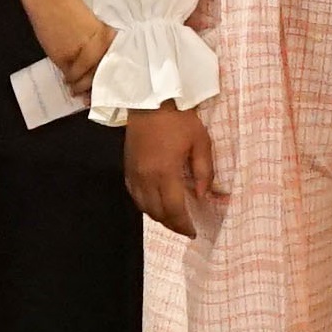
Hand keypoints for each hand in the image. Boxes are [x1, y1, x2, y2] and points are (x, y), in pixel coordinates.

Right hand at [11, 0, 113, 88]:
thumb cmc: (68, 2)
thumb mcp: (90, 23)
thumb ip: (97, 42)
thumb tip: (96, 64)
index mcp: (110, 34)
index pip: (115, 63)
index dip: (112, 79)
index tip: (110, 89)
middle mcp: (101, 45)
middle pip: (102, 74)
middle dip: (97, 89)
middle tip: (92, 98)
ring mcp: (83, 52)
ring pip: (86, 78)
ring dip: (82, 88)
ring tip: (79, 93)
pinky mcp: (66, 56)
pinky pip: (71, 75)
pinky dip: (70, 80)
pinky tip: (69, 84)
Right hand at [123, 100, 225, 238]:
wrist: (150, 100)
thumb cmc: (179, 119)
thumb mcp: (201, 142)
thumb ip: (204, 171)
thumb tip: (202, 195)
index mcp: (166, 172)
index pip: (174, 210)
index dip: (183, 225)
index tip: (193, 231)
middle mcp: (146, 178)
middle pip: (157, 213)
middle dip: (172, 224)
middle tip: (185, 227)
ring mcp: (134, 173)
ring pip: (144, 207)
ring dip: (158, 216)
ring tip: (172, 217)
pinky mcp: (127, 168)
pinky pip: (134, 195)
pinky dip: (145, 205)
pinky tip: (155, 203)